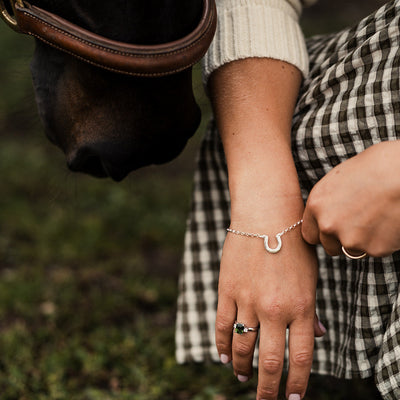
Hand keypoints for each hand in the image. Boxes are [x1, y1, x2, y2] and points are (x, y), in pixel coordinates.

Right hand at [216, 227, 323, 399]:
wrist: (265, 216)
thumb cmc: (293, 244)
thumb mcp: (311, 277)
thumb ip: (312, 309)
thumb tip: (320, 335)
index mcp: (301, 306)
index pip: (300, 357)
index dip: (297, 384)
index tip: (293, 399)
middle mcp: (274, 309)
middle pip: (269, 362)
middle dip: (268, 388)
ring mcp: (248, 300)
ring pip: (243, 347)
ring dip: (242, 368)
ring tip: (242, 378)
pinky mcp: (227, 290)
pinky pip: (223, 326)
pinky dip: (222, 346)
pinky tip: (224, 357)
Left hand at [302, 141, 399, 257]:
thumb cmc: (377, 166)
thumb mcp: (340, 178)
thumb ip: (330, 200)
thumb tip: (329, 210)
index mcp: (316, 204)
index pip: (309, 234)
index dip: (322, 231)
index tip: (333, 227)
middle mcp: (328, 225)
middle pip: (328, 246)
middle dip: (340, 239)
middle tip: (358, 223)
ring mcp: (350, 239)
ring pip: (351, 249)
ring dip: (361, 241)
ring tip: (376, 217)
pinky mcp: (374, 249)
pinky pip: (375, 250)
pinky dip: (382, 241)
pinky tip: (389, 221)